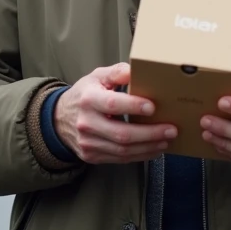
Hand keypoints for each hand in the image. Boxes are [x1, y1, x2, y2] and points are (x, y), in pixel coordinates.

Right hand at [54, 62, 176, 164]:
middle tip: (171, 130)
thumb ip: (117, 73)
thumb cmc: (85, 94)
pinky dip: (140, 156)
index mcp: (88, 100)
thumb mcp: (97, 77)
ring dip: (148, 147)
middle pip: (121, 133)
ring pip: (123, 150)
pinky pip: (119, 159)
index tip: (153, 107)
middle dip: (150, 133)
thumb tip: (137, 71)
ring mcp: (88, 143)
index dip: (134, 106)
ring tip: (167, 141)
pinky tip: (154, 149)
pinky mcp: (92, 156)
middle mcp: (87, 123)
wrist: (59, 119)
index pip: (113, 104)